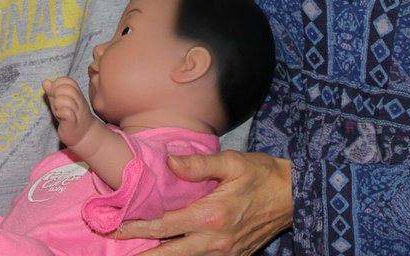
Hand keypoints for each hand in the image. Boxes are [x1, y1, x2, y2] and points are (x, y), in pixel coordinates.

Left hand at [42, 76, 94, 147]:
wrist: (84, 135)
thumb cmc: (70, 117)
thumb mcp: (60, 102)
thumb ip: (52, 92)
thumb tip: (45, 81)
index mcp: (76, 93)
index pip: (67, 80)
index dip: (57, 84)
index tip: (54, 93)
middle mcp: (79, 101)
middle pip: (67, 88)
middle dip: (56, 93)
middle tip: (56, 103)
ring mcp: (77, 112)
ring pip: (66, 100)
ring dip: (58, 104)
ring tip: (58, 110)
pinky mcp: (73, 123)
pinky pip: (67, 113)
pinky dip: (60, 112)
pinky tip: (60, 116)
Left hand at [116, 150, 291, 255]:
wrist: (295, 196)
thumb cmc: (262, 174)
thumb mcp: (232, 162)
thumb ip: (198, 165)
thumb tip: (169, 163)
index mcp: (211, 215)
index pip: (164, 225)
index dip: (136, 227)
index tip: (114, 227)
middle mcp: (215, 240)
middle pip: (169, 254)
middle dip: (141, 254)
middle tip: (115, 246)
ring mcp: (225, 253)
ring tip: (137, 254)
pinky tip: (169, 253)